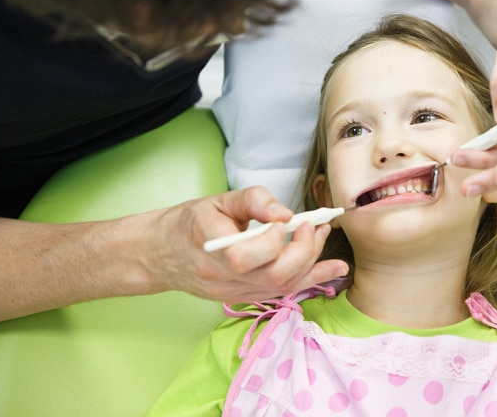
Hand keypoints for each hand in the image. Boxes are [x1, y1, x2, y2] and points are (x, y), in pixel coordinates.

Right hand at [145, 187, 348, 302]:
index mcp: (209, 246)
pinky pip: (282, 293)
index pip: (245, 255)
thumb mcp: (216, 201)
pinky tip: (334, 269)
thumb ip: (253, 201)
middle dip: (303, 251)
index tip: (287, 220)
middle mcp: (221, 276)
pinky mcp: (244, 297)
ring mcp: (234, 291)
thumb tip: (285, 212)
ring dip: (312, 263)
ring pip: (282, 287)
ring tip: (323, 236)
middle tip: (312, 227)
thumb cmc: (189, 223)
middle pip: (272, 276)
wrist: (162, 255)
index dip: (273, 239)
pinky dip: (311, 280)